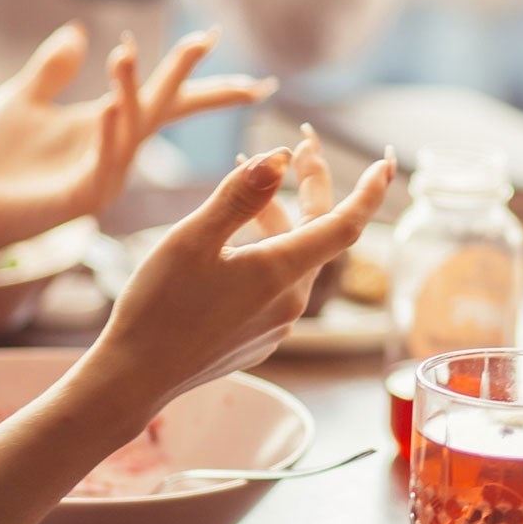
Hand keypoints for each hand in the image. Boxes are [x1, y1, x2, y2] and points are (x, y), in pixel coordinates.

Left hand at [0, 24, 275, 258]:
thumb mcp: (21, 100)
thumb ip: (51, 69)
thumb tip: (77, 32)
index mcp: (103, 125)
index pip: (157, 94)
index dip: (185, 70)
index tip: (212, 38)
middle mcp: (113, 149)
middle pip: (162, 109)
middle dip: (192, 84)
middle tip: (219, 53)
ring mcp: (102, 175)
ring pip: (130, 130)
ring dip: (131, 93)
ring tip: (121, 54)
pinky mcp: (82, 198)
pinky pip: (104, 164)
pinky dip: (109, 135)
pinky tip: (107, 106)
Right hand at [100, 136, 396, 401]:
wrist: (135, 378)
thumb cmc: (157, 307)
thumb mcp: (192, 240)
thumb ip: (239, 197)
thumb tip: (278, 160)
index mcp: (281, 271)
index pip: (346, 224)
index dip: (369, 190)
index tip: (387, 163)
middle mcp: (291, 300)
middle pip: (319, 233)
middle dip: (313, 186)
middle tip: (303, 145)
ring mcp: (277, 322)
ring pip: (294, 256)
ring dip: (281, 216)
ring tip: (252, 179)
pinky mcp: (259, 335)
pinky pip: (276, 282)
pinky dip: (266, 249)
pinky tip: (236, 238)